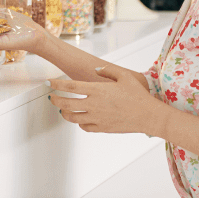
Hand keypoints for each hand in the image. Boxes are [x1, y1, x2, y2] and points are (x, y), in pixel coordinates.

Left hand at [48, 66, 162, 134]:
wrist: (149, 116)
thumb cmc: (138, 95)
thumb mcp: (124, 76)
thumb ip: (107, 70)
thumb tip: (96, 69)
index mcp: (97, 90)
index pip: (70, 86)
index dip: (56, 84)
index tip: (49, 83)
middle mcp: (94, 104)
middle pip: (66, 103)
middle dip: (55, 100)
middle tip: (51, 97)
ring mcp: (97, 118)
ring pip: (73, 118)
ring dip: (64, 113)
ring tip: (62, 109)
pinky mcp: (103, 128)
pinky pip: (85, 127)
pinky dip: (79, 123)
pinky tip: (80, 119)